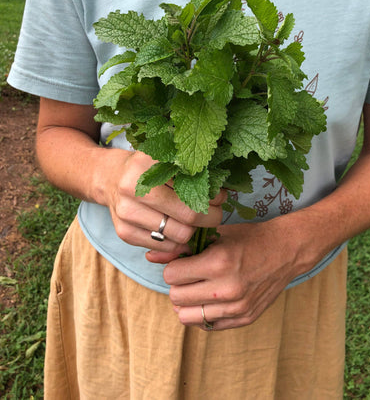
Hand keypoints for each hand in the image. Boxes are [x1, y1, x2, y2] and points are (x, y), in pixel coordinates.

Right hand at [107, 150, 224, 253]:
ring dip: (194, 231)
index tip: (220, 196)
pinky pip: (164, 247)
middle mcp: (133, 187)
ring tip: (196, 221)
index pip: (193, 188)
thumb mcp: (167, 158)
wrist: (110, 178)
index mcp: (147, 163)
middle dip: (210, 217)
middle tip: (215, 212)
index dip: (213, 196)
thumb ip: (192, 171)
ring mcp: (126, 212)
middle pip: (188, 215)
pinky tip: (178, 229)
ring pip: (179, 235)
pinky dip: (178, 241)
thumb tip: (223, 191)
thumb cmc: (148, 167)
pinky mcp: (124, 232)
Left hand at [147, 215, 314, 329]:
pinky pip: (206, 325)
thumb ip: (182, 247)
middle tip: (189, 274)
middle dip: (178, 284)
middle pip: (176, 297)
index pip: (172, 276)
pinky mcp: (243, 319)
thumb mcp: (216, 236)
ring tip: (198, 286)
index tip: (183, 261)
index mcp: (219, 263)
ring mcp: (236, 308)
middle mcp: (227, 289)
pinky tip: (211, 297)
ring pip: (186, 316)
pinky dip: (202, 312)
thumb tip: (151, 257)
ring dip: (187, 301)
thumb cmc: (249, 238)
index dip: (173, 266)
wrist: (286, 251)